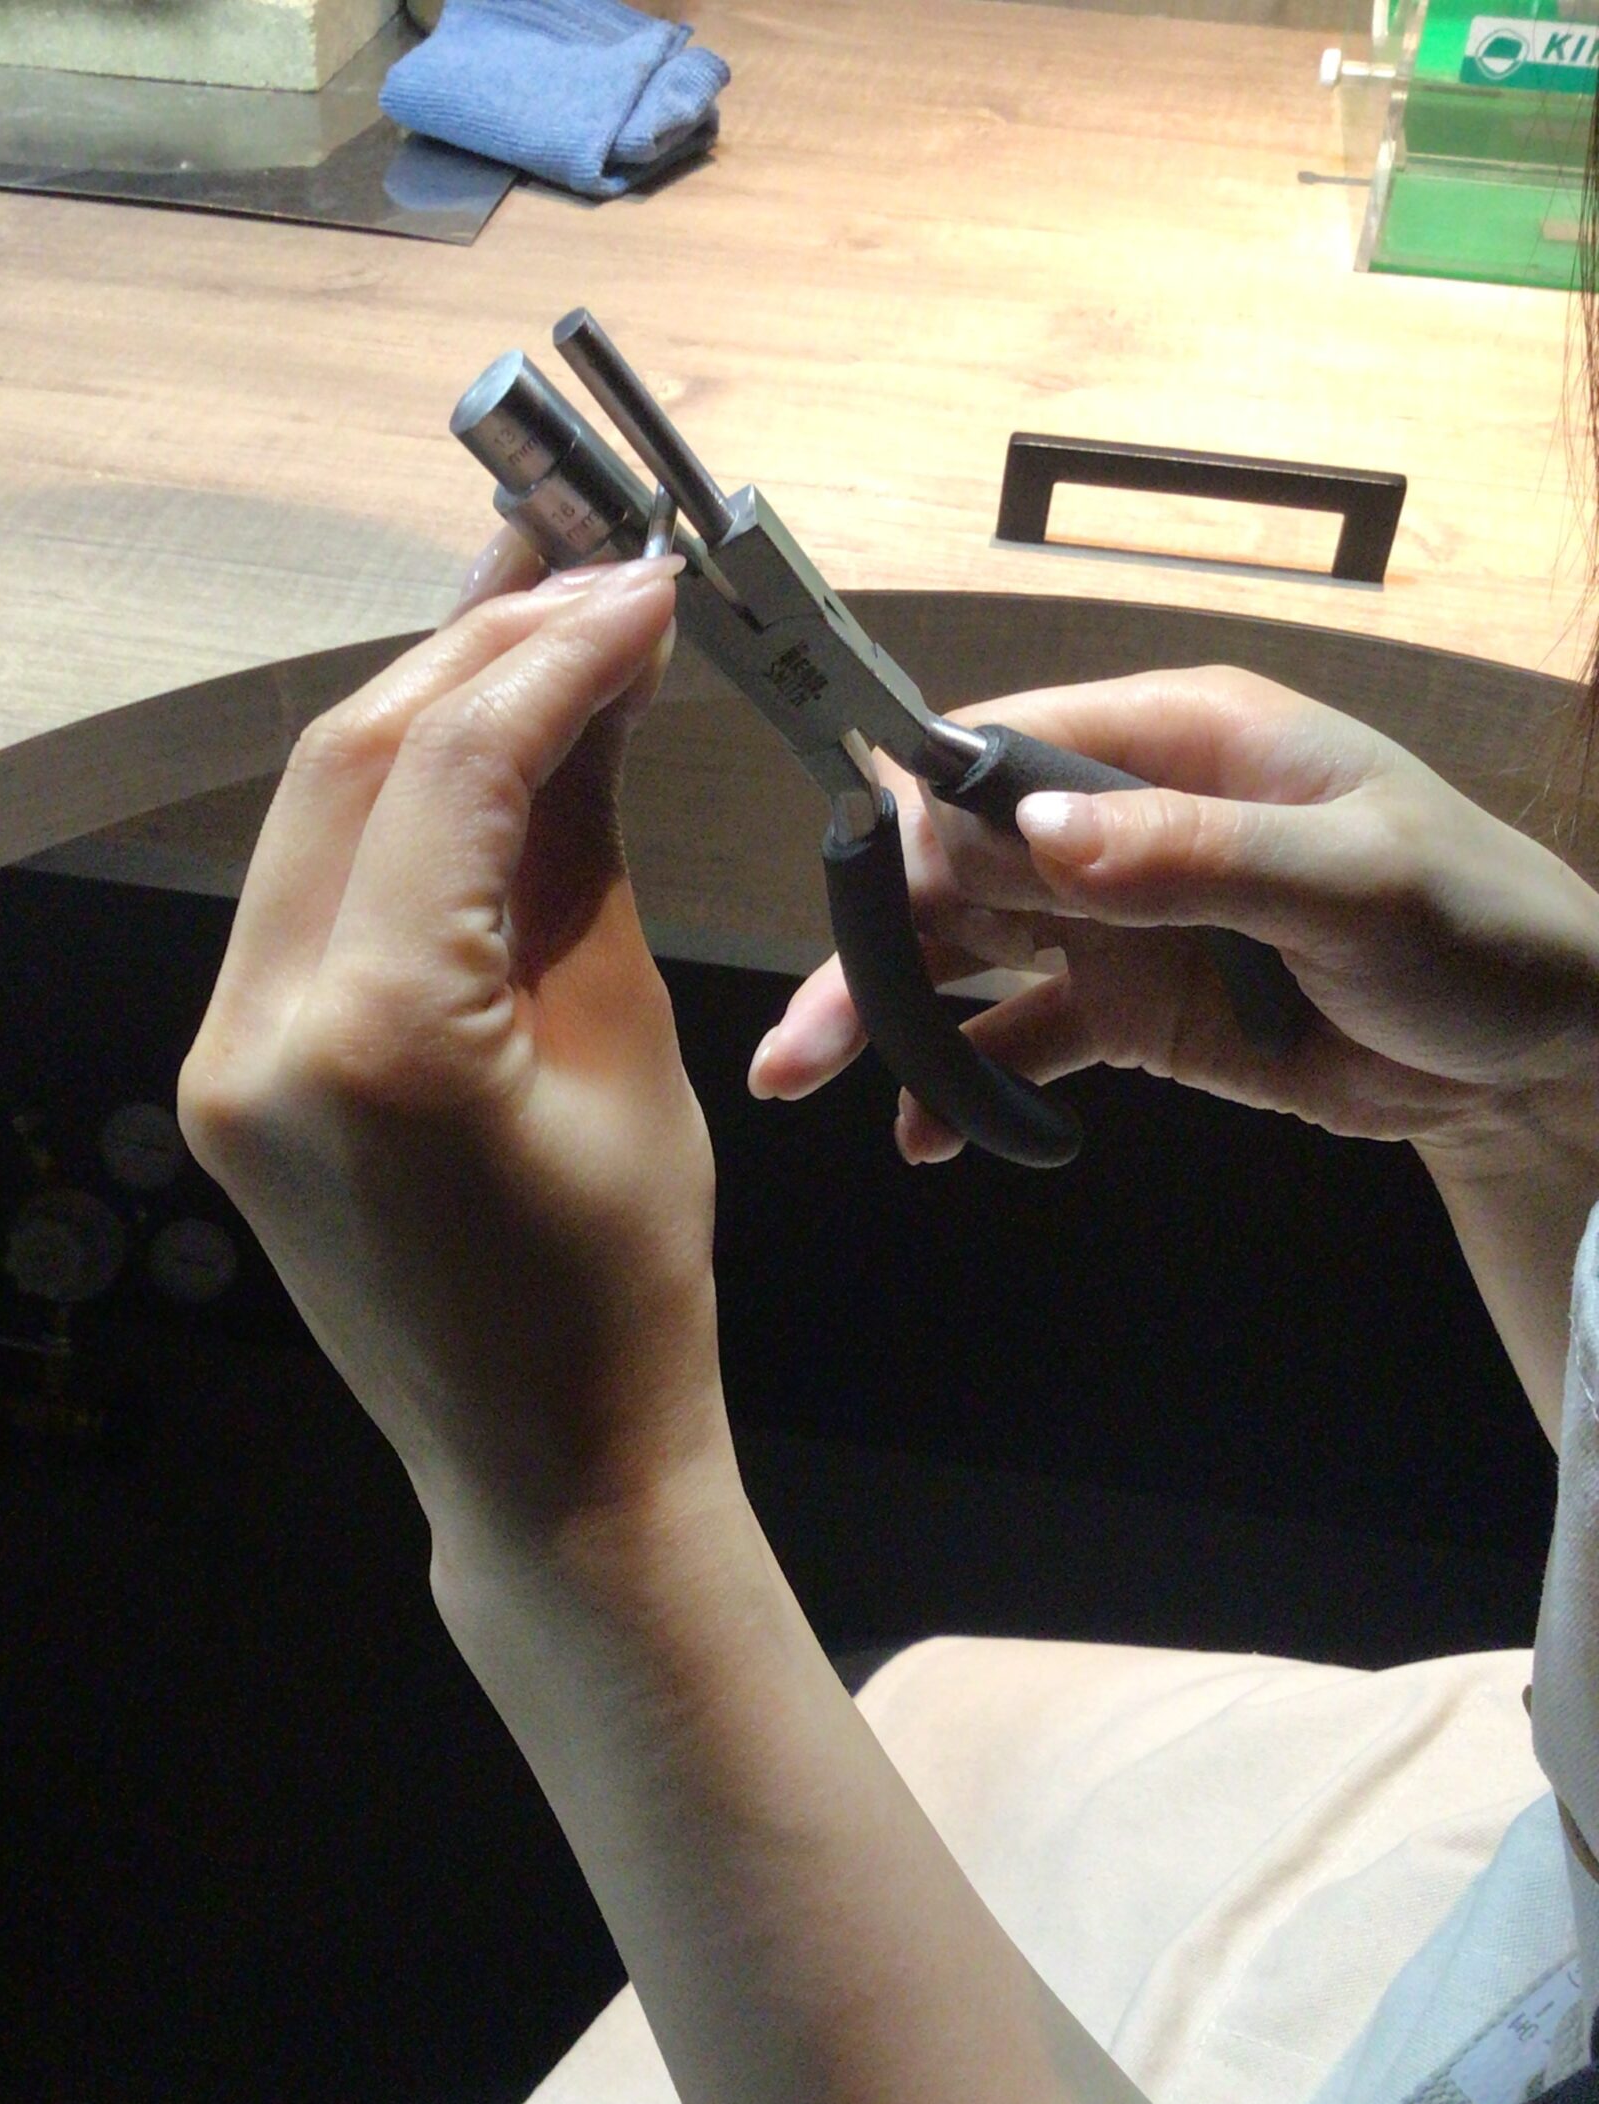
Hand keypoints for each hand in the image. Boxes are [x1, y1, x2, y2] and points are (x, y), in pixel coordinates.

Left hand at [178, 548, 728, 1538]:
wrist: (542, 1467)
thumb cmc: (625, 1294)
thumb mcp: (626, 1048)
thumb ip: (583, 849)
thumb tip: (591, 685)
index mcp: (375, 1041)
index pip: (452, 766)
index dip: (554, 650)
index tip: (643, 584)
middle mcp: (257, 1034)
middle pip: (351, 761)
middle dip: (477, 649)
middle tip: (590, 575)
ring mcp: (220, 1056)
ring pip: (313, 813)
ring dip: (425, 713)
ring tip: (541, 632)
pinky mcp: (226, 1073)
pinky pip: (305, 893)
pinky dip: (390, 811)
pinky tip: (473, 755)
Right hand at [749, 665, 1598, 1167]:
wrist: (1539, 1054)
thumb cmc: (1477, 930)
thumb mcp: (1353, 881)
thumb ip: (1192, 856)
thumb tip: (1037, 833)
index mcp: (1179, 741)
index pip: (1005, 752)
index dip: (918, 817)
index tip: (855, 893)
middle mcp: (1129, 821)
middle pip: (960, 864)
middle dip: (872, 942)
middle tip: (804, 1041)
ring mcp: (1123, 920)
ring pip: (970, 954)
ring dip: (891, 1014)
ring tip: (809, 1080)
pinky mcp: (1132, 1011)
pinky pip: (1024, 1041)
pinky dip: (967, 1082)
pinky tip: (927, 1137)